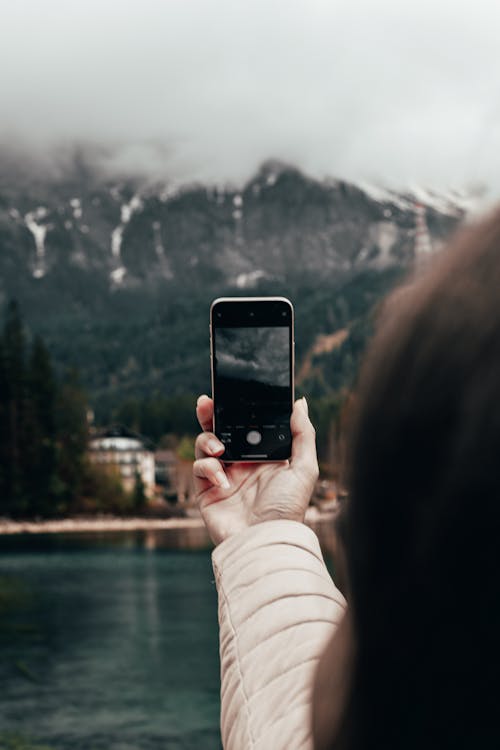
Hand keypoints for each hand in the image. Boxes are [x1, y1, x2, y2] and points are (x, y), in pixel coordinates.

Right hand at [193, 396, 318, 544]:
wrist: (264, 541)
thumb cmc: (288, 509)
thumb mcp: (304, 468)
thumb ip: (303, 434)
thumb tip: (299, 403)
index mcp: (263, 457)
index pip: (246, 426)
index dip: (237, 410)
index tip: (231, 393)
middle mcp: (241, 465)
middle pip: (221, 430)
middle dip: (211, 415)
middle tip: (206, 402)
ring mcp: (223, 477)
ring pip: (206, 445)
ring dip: (208, 440)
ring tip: (220, 448)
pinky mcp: (207, 492)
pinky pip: (200, 469)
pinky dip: (208, 467)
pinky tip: (222, 478)